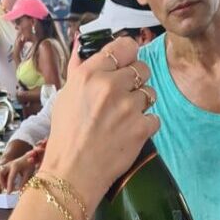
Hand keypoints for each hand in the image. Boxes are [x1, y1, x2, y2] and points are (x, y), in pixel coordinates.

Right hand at [0, 144, 43, 192]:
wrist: (25, 156)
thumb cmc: (29, 165)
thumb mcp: (29, 173)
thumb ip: (24, 182)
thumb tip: (19, 190)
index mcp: (15, 166)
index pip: (11, 177)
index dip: (10, 185)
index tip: (9, 193)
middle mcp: (8, 164)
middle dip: (0, 182)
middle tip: (4, 189)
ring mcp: (3, 164)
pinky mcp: (0, 166)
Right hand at [39, 37, 157, 208]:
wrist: (72, 172)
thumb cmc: (65, 135)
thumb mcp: (65, 96)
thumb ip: (79, 70)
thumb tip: (82, 47)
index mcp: (89, 74)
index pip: (123, 47)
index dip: (129, 54)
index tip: (127, 62)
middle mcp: (110, 86)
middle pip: (142, 68)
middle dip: (136, 81)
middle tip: (124, 97)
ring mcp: (128, 106)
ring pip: (150, 93)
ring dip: (142, 103)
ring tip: (124, 117)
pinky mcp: (141, 127)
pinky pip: (154, 118)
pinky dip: (145, 126)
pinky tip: (129, 133)